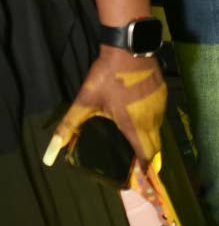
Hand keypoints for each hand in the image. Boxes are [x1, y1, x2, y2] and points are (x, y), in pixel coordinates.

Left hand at [43, 49, 166, 166]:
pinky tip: (141, 116)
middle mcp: (152, 118)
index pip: (146, 153)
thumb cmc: (107, 76)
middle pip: (155, 145)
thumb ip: (69, 127)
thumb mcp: (85, 101)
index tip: (141, 177)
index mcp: (134, 125)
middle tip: (137, 163)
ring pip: (159, 129)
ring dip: (150, 137)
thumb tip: (50, 154)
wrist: (128, 48)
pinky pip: (160, 114)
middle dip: (148, 156)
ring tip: (137, 139)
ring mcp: (160, 105)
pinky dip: (153, 120)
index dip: (145, 168)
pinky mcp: (163, 93)